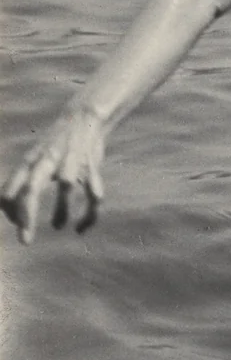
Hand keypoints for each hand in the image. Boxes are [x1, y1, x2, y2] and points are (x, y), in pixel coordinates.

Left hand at [2, 105, 106, 244]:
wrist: (83, 118)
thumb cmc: (53, 145)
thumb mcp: (32, 158)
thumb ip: (20, 181)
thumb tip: (6, 211)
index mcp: (30, 162)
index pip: (10, 190)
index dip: (9, 212)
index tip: (18, 225)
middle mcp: (48, 161)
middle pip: (31, 189)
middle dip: (27, 216)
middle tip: (25, 241)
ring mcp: (71, 162)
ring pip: (66, 188)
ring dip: (61, 212)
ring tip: (57, 226)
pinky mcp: (92, 167)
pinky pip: (93, 194)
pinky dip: (89, 215)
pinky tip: (82, 227)